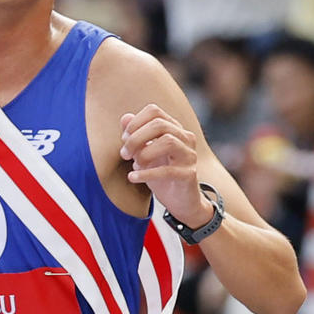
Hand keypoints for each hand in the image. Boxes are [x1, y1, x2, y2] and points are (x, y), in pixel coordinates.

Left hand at [120, 105, 209, 226]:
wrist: (181, 201)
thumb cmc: (162, 176)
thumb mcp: (144, 154)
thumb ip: (135, 136)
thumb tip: (125, 117)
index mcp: (175, 129)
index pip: (154, 111)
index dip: (135, 122)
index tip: (124, 138)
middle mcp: (185, 138)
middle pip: (159, 124)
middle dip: (136, 138)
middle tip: (124, 154)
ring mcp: (189, 155)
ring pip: (168, 142)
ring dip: (144, 153)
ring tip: (133, 164)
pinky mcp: (189, 174)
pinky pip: (167, 170)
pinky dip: (146, 174)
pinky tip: (133, 178)